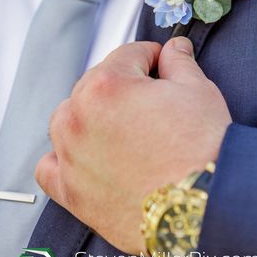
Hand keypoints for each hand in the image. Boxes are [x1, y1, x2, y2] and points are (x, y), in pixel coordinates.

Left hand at [36, 37, 231, 253]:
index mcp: (108, 85)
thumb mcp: (198, 90)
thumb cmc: (202, 152)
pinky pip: (50, 166)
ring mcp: (71, 155)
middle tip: (152, 99)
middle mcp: (80, 116)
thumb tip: (174, 49)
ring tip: (123, 125)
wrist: (206, 208)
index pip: (128, 54)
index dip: (151, 56)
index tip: (160, 63)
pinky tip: (86, 154)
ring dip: (91, 114)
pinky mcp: (71, 191)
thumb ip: (179, 62)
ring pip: (68, 118)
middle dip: (125, 84)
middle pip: (97, 83)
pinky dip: (64, 156)